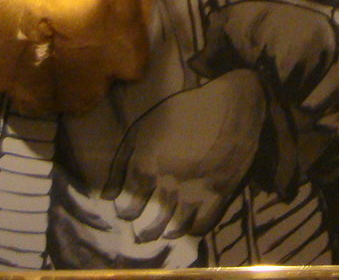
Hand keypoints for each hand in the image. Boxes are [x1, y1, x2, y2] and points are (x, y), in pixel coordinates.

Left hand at [104, 70, 266, 240]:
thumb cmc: (184, 111)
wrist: (231, 103)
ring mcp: (196, 190)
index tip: (127, 215)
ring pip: (177, 228)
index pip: (131, 205)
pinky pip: (202, 224)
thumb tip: (108, 197)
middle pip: (153, 221)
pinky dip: (192, 230)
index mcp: (149, 163)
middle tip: (144, 234)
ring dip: (168, 233)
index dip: (128, 214)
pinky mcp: (219, 194)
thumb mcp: (144, 128)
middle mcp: (169, 182)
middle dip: (146, 231)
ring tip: (165, 233)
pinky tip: (188, 226)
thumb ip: (122, 163)